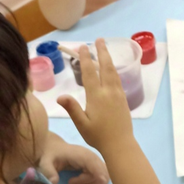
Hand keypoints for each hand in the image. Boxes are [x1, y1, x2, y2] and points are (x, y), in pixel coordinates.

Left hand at [39, 140, 109, 183]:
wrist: (54, 147)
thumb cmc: (50, 155)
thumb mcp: (45, 163)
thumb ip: (49, 172)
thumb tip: (54, 183)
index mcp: (83, 156)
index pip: (97, 170)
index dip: (91, 182)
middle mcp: (92, 156)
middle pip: (102, 174)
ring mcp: (95, 159)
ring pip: (104, 175)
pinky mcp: (94, 163)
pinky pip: (102, 173)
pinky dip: (97, 182)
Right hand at [57, 39, 133, 153]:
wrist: (120, 144)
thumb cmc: (98, 136)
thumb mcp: (81, 124)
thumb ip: (72, 108)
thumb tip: (60, 96)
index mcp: (97, 96)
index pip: (90, 73)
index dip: (86, 59)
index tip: (83, 47)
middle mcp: (109, 92)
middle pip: (105, 68)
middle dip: (102, 52)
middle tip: (99, 40)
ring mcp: (118, 95)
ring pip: (114, 72)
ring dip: (109, 59)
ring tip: (105, 49)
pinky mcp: (123, 99)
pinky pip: (118, 80)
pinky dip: (114, 70)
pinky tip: (112, 69)